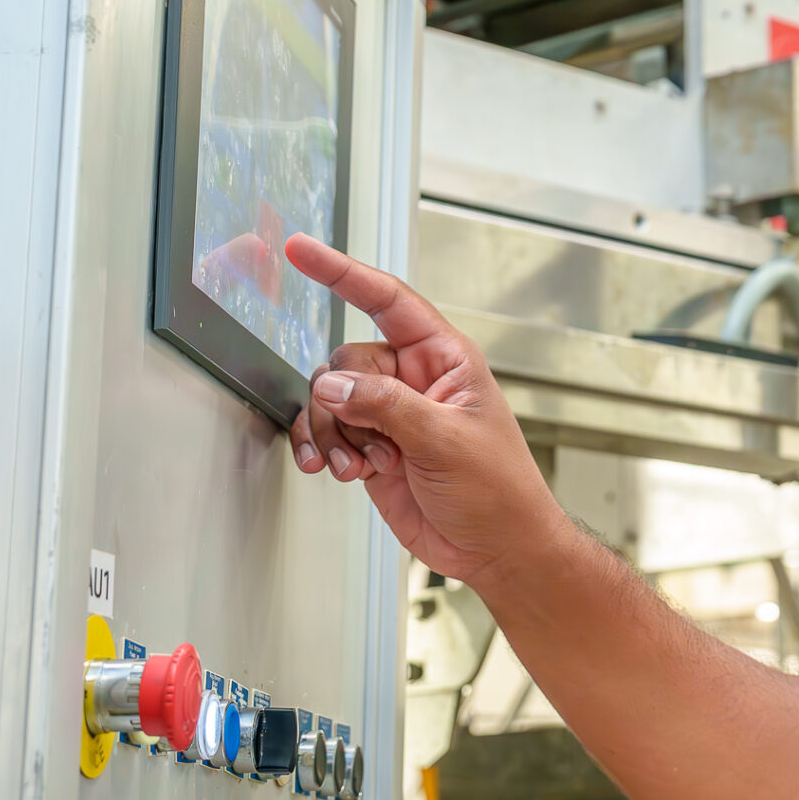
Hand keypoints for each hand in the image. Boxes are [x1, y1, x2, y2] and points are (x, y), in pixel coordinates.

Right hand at [284, 234, 559, 586]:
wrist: (496, 549)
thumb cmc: (497, 490)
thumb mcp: (445, 440)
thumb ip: (386, 406)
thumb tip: (332, 384)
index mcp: (445, 359)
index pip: (387, 300)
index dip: (342, 272)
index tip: (300, 250)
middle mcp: (414, 379)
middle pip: (347, 359)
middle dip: (343, 400)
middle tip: (371, 442)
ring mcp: (390, 414)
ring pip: (330, 397)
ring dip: (333, 433)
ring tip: (361, 467)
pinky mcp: (371, 447)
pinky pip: (327, 432)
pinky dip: (322, 449)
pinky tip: (336, 471)